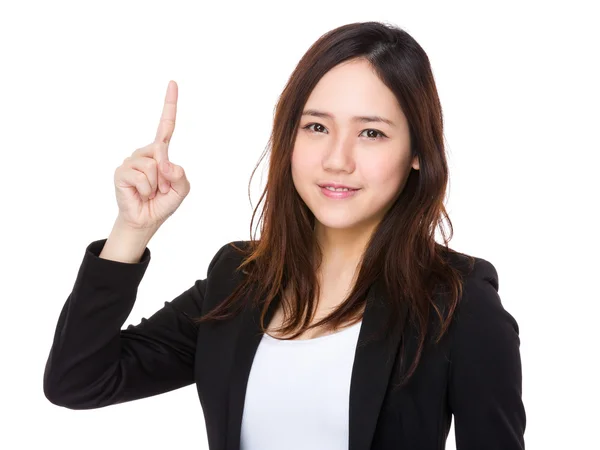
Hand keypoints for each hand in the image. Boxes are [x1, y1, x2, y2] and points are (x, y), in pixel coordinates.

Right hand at [113, 80, 190, 230]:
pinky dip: (146, 190)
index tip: (173, 83)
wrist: (146, 220)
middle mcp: (145, 152)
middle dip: (167, 176)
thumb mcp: (182, 189)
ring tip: (150, 192)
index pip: (166, 126)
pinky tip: (140, 194)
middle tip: (160, 189)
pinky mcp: (121, 171)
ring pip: (153, 166)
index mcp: (161, 153)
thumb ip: (180, 175)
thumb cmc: (163, 202)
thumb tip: (164, 163)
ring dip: (156, 185)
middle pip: (162, 153)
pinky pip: (142, 177)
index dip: (169, 105)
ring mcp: (131, 161)